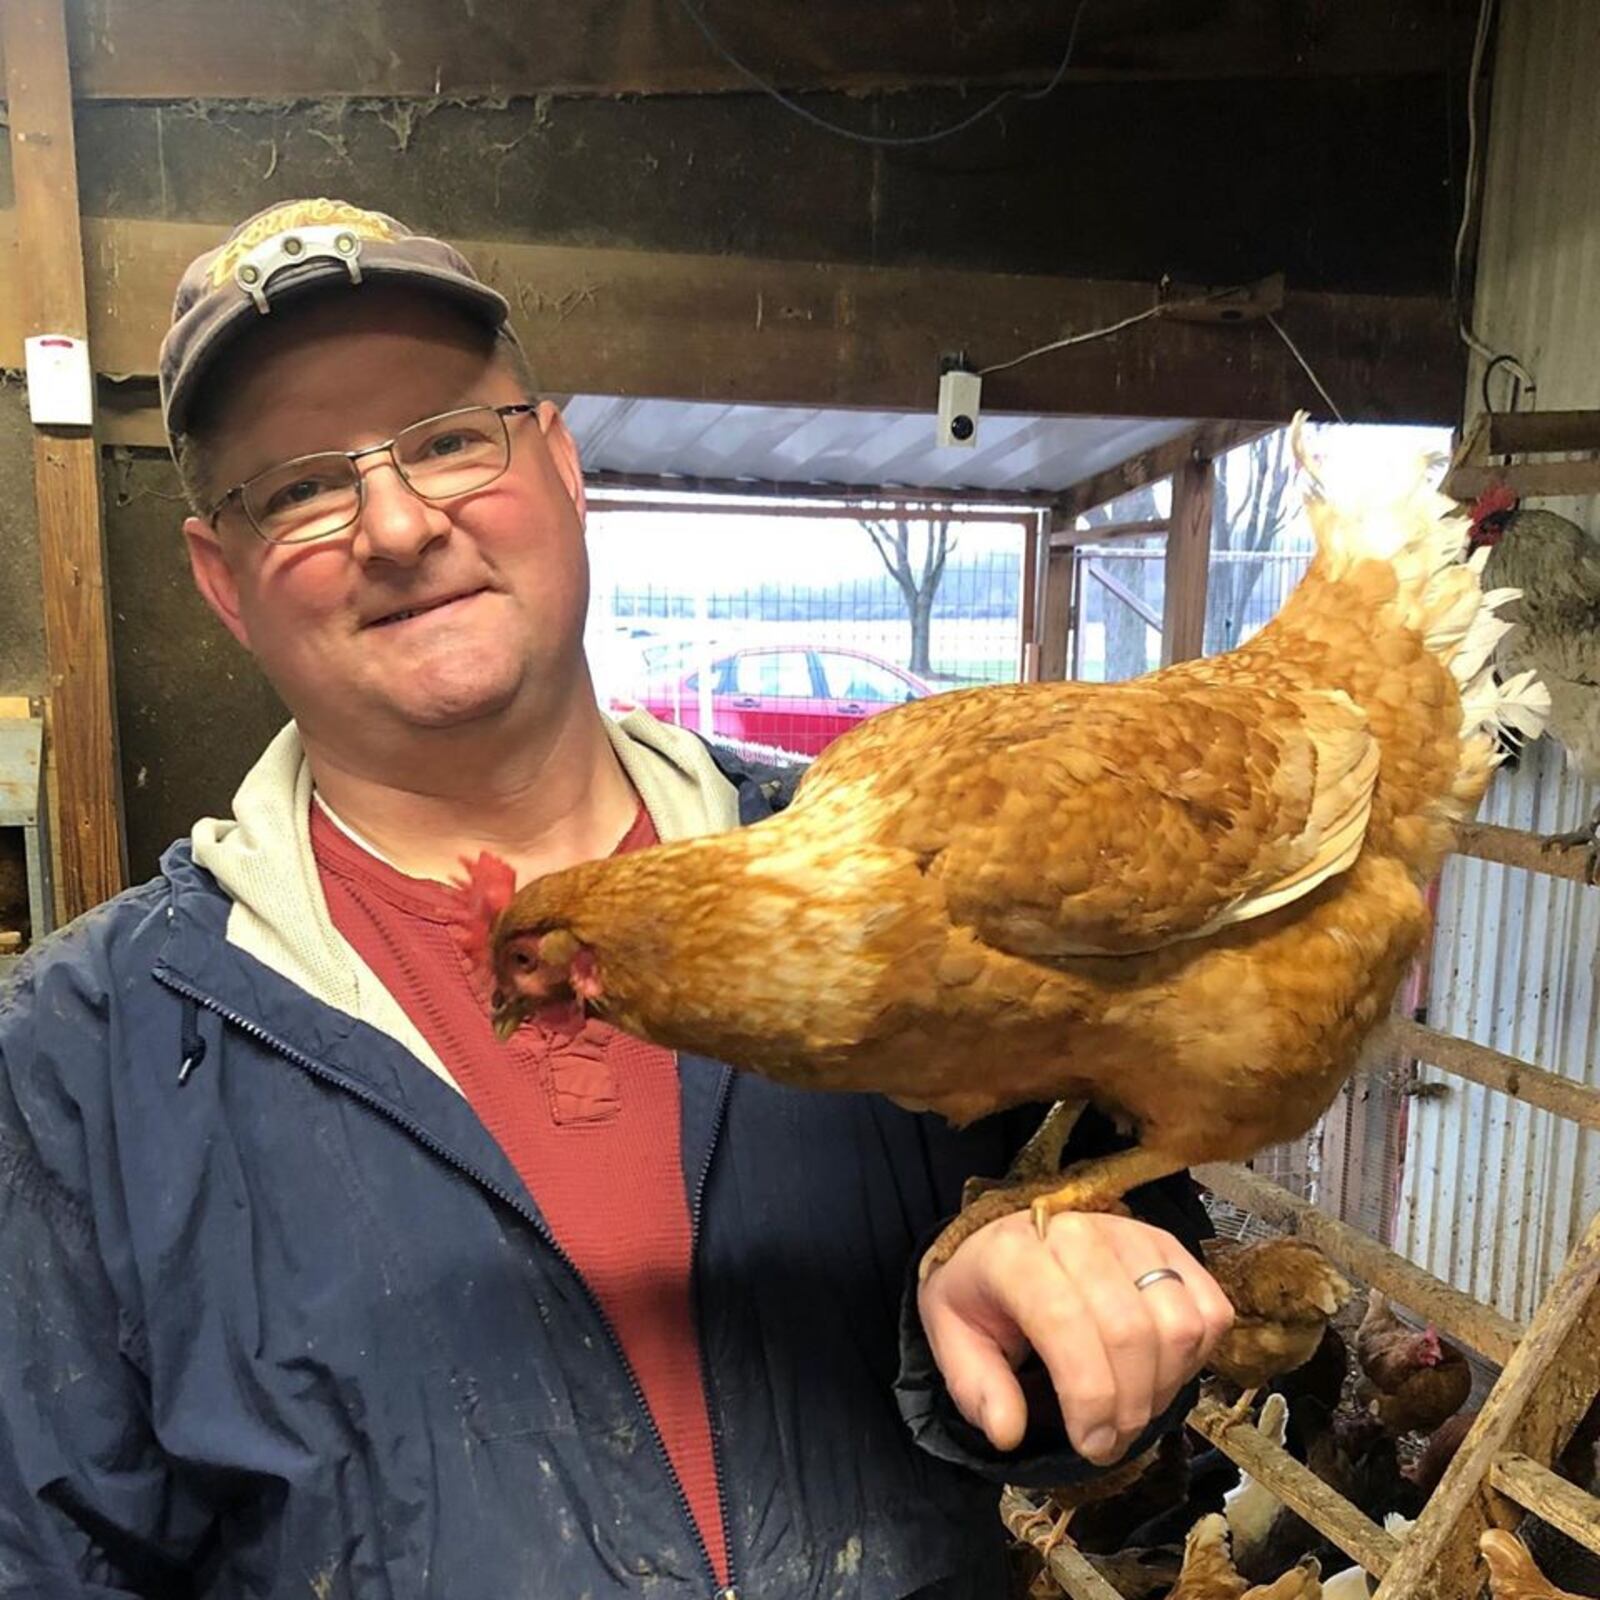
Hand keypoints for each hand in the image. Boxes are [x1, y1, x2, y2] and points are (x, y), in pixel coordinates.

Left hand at [917, 1210, 1232, 1463]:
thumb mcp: (952, 1339)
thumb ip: (976, 1388)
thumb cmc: (981, 1297)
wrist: (1004, 1244)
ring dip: (1164, 1387)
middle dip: (1128, 1407)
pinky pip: (1210, 1308)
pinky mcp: (1168, 1244)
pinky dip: (1197, 1357)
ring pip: (1178, 1322)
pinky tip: (1158, 1372)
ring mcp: (1129, 1232)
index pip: (1065, 1320)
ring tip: (1132, 1409)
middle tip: (1109, 1441)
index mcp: (1013, 1253)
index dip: (1088, 1395)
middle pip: (1130, 1330)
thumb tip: (1008, 1432)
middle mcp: (1076, 1231)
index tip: (1089, 1444)